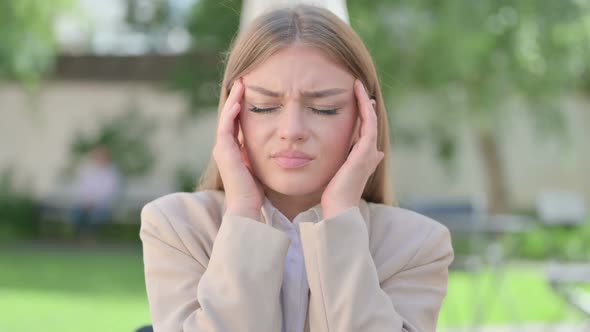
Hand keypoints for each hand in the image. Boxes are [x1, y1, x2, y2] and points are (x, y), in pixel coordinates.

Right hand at [213, 78, 264, 220]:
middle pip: (230, 115)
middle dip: (238, 97)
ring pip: (226, 117)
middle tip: (244, 79)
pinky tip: (239, 100)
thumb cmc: (260, 193)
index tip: (254, 90)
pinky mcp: (223, 151)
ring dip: (233, 99)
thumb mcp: (266, 166)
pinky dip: (231, 112)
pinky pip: (226, 126)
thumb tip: (288, 144)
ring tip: (241, 83)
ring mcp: (222, 148)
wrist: (248, 209)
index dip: (245, 105)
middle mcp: (226, 147)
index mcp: (236, 150)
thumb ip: (270, 154)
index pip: (238, 121)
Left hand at [321, 79, 384, 218]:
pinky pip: (369, 123)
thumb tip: (364, 158)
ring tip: (357, 85)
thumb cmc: (335, 195)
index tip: (356, 101)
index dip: (362, 114)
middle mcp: (369, 152)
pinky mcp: (366, 150)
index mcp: (363, 158)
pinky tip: (360, 95)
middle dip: (365, 104)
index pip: (364, 130)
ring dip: (365, 101)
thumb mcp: (339, 175)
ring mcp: (369, 151)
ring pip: (371, 119)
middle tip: (358, 87)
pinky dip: (365, 108)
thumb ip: (348, 165)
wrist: (339, 207)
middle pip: (370, 122)